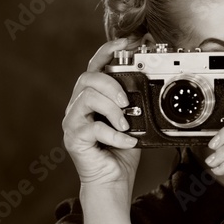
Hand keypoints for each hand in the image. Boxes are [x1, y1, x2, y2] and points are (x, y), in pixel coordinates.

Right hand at [62, 39, 140, 202]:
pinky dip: (115, 135)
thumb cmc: (121, 152)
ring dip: (112, 109)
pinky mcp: (73, 138)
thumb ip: (133, 103)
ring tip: (126, 125)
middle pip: (88, 78)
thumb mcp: (133, 122)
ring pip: (87, 97)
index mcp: (93, 98)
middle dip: (110, 84)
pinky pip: (93, 127)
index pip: (95, 66)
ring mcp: (73, 122)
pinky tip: (127, 142)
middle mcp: (79, 106)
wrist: (112, 182)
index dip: (108, 50)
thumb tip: (150, 83)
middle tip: (127, 102)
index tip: (127, 41)